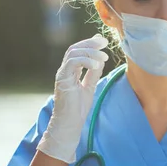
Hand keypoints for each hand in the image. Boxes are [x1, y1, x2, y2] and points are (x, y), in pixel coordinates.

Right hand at [37, 35, 108, 163]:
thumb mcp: (90, 86)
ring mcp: (62, 74)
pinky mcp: (62, 79)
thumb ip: (93, 73)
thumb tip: (101, 59)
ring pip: (73, 53)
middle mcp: (65, 70)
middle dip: (90, 43)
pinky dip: (85, 60)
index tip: (103, 41)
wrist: (70, 123)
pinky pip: (72, 62)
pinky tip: (96, 65)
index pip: (78, 51)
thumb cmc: (78, 108)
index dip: (90, 43)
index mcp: (71, 71)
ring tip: (104, 57)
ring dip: (90, 52)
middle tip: (104, 43)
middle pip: (75, 48)